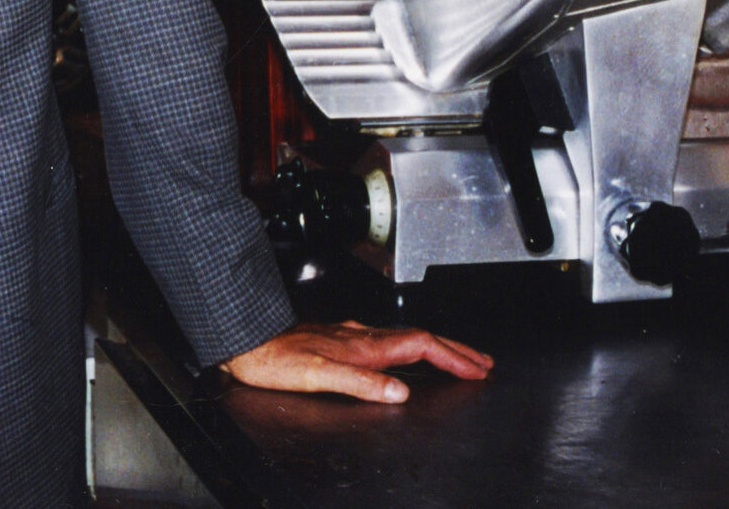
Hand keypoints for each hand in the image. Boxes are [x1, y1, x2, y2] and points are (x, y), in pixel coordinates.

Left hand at [221, 321, 492, 403]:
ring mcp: (351, 336)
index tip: (477, 369)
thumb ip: (361, 382)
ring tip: (458, 357)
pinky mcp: (340, 341)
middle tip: (483, 361)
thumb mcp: (317, 375)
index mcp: (362, 345)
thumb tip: (400, 392)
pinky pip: (389, 342)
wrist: (245, 341)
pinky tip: (407, 356)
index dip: (451, 356)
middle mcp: (361, 336)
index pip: (419, 346)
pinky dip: (411, 349)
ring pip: (405, 338)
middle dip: (455, 349)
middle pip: (420, 338)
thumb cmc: (274, 360)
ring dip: (437, 348)